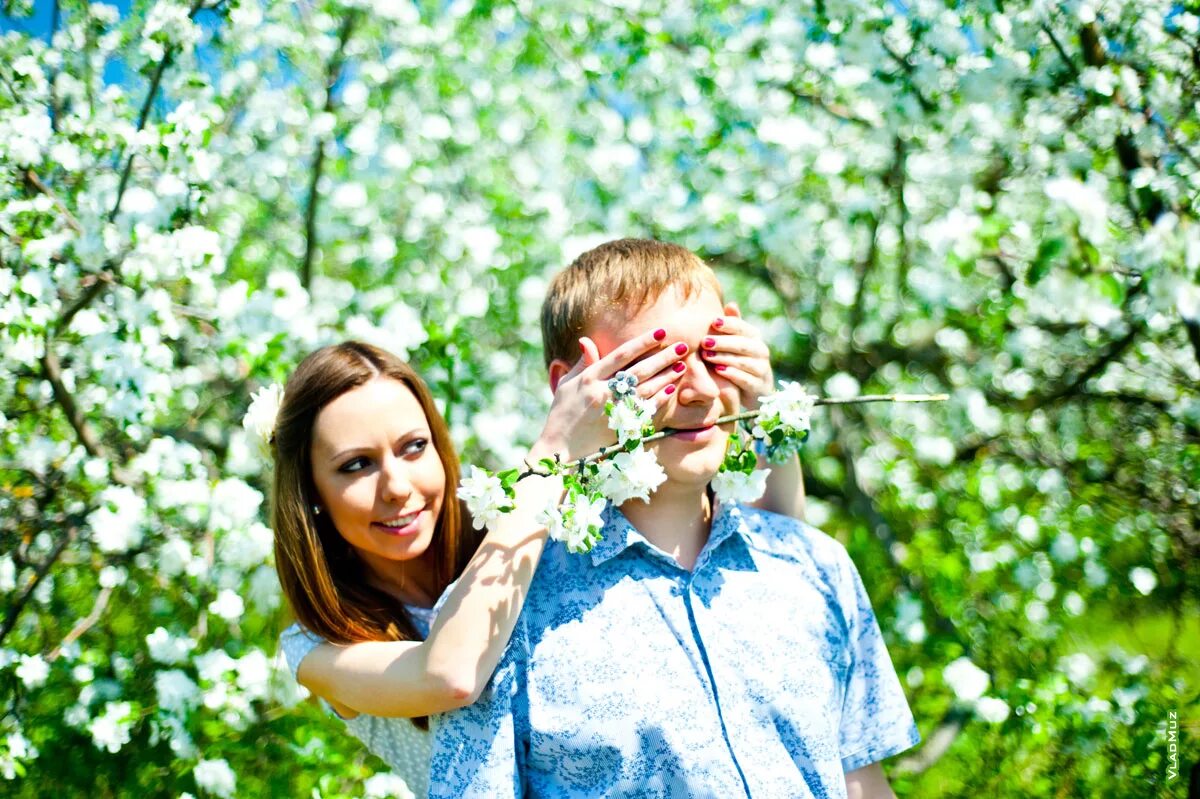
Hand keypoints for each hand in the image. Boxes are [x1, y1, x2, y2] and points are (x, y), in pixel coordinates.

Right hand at [532, 328, 689, 460]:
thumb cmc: (562, 414)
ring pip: (646, 389)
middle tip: (683, 346)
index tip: (661, 332)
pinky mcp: (621, 428)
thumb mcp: (567, 385)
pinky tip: (672, 388)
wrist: (560, 450)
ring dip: (666, 376)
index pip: (621, 355)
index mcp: (589, 379)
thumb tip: (587, 340)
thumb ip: (582, 363)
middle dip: (663, 357)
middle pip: (639, 371)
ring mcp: (613, 411)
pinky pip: (645, 410)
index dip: (642, 342)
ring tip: (682, 364)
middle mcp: (603, 393)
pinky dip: (659, 399)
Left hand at [700, 302, 774, 410]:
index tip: (713, 322)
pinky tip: (719, 371)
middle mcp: (761, 351)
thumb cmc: (738, 359)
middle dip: (723, 342)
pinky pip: (746, 379)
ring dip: (724, 358)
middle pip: (742, 344)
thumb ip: (733, 325)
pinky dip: (733, 374)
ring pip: (743, 361)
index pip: (742, 327)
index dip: (729, 324)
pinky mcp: (759, 386)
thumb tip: (731, 304)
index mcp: (754, 337)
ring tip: (707, 356)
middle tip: (704, 342)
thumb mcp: (735, 341)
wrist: (752, 389)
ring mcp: (762, 369)